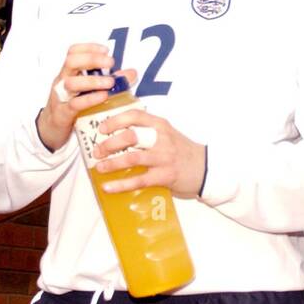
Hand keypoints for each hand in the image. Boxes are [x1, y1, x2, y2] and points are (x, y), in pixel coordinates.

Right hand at [36, 43, 134, 150]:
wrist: (50, 130)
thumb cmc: (71, 107)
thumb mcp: (88, 91)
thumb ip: (110, 80)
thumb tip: (132, 73)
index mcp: (68, 73)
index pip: (73, 52)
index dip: (89, 47)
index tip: (106, 50)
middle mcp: (62, 82)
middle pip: (71, 62)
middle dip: (91, 59)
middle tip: (110, 63)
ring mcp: (61, 97)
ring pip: (71, 83)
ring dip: (92, 81)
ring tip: (110, 82)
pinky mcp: (63, 114)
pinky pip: (74, 104)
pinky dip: (90, 99)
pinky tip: (103, 97)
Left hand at [92, 108, 206, 198]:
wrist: (205, 168)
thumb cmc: (181, 150)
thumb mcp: (167, 133)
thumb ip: (147, 130)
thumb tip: (117, 133)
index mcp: (160, 125)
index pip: (135, 115)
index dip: (115, 120)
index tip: (102, 128)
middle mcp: (161, 139)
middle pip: (131, 136)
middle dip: (109, 143)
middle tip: (98, 151)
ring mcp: (163, 158)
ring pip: (132, 158)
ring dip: (112, 163)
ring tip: (99, 167)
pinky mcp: (164, 176)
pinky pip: (139, 180)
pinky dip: (121, 185)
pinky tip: (108, 187)